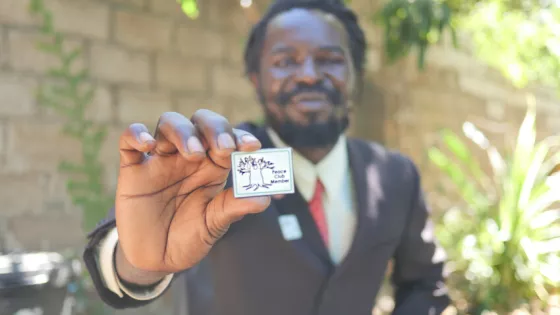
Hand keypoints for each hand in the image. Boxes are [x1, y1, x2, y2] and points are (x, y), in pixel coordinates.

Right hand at [114, 110, 270, 273]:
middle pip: (201, 122)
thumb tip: (265, 198)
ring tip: (193, 153)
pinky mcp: (133, 169)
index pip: (228, 139)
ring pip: (169, 123)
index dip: (240, 137)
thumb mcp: (214, 225)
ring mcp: (160, 160)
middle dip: (215, 128)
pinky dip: (137, 135)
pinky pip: (129, 140)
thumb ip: (234, 208)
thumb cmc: (189, 238)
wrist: (156, 260)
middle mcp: (188, 156)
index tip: (253, 147)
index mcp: (212, 166)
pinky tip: (149, 146)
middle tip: (224, 148)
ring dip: (183, 131)